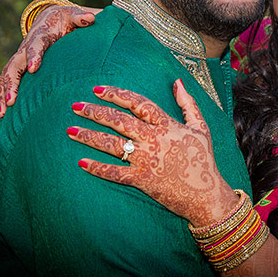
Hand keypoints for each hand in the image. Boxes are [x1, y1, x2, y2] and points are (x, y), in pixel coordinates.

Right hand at [0, 4, 96, 120]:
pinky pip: (6, 85)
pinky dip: (2, 100)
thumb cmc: (65, 19)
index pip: (35, 46)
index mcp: (40, 36)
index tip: (34, 68)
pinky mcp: (19, 70)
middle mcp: (25, 50)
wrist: (50, 19)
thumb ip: (81, 18)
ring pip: (6, 78)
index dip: (34, 56)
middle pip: (13, 67)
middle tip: (11, 101)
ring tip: (1, 115)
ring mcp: (20, 61)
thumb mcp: (74, 15)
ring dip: (2, 95)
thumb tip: (91, 18)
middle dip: (11, 84)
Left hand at [69, 80, 237, 226]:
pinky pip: (114, 173)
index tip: (97, 89)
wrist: (206, 194)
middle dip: (95, 112)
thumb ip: (188, 103)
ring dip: (89, 136)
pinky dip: (97, 168)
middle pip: (118, 121)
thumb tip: (177, 82)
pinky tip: (82, 162)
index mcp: (166, 125)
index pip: (137, 103)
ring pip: (112, 145)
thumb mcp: (201, 127)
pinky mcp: (141, 180)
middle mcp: (153, 140)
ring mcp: (146, 160)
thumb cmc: (204, 159)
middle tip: (76, 106)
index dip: (116, 94)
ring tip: (70, 130)